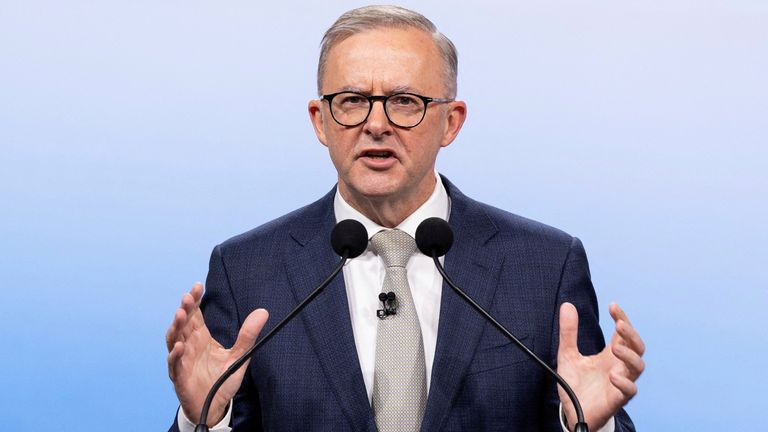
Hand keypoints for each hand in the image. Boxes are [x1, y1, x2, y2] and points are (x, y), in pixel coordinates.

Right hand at [166, 283, 268, 425]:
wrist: (215, 406)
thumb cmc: (222, 379)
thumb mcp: (239, 355)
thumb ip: (248, 335)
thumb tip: (263, 312)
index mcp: (200, 337)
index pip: (195, 315)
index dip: (195, 300)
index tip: (198, 286)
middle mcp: (189, 345)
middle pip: (183, 323)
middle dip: (184, 309)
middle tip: (188, 296)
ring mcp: (182, 360)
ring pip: (174, 340)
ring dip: (176, 327)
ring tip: (180, 314)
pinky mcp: (180, 377)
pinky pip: (174, 364)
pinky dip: (175, 355)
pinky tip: (180, 346)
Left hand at [557, 302, 644, 430]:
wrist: (572, 412)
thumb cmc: (576, 383)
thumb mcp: (567, 354)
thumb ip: (568, 332)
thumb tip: (567, 305)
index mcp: (610, 354)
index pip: (623, 333)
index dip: (622, 318)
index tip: (613, 306)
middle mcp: (619, 366)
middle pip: (637, 346)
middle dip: (631, 333)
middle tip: (618, 324)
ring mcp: (621, 382)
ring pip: (638, 366)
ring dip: (629, 355)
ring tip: (614, 347)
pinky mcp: (617, 399)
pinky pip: (630, 391)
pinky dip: (625, 382)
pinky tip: (612, 375)